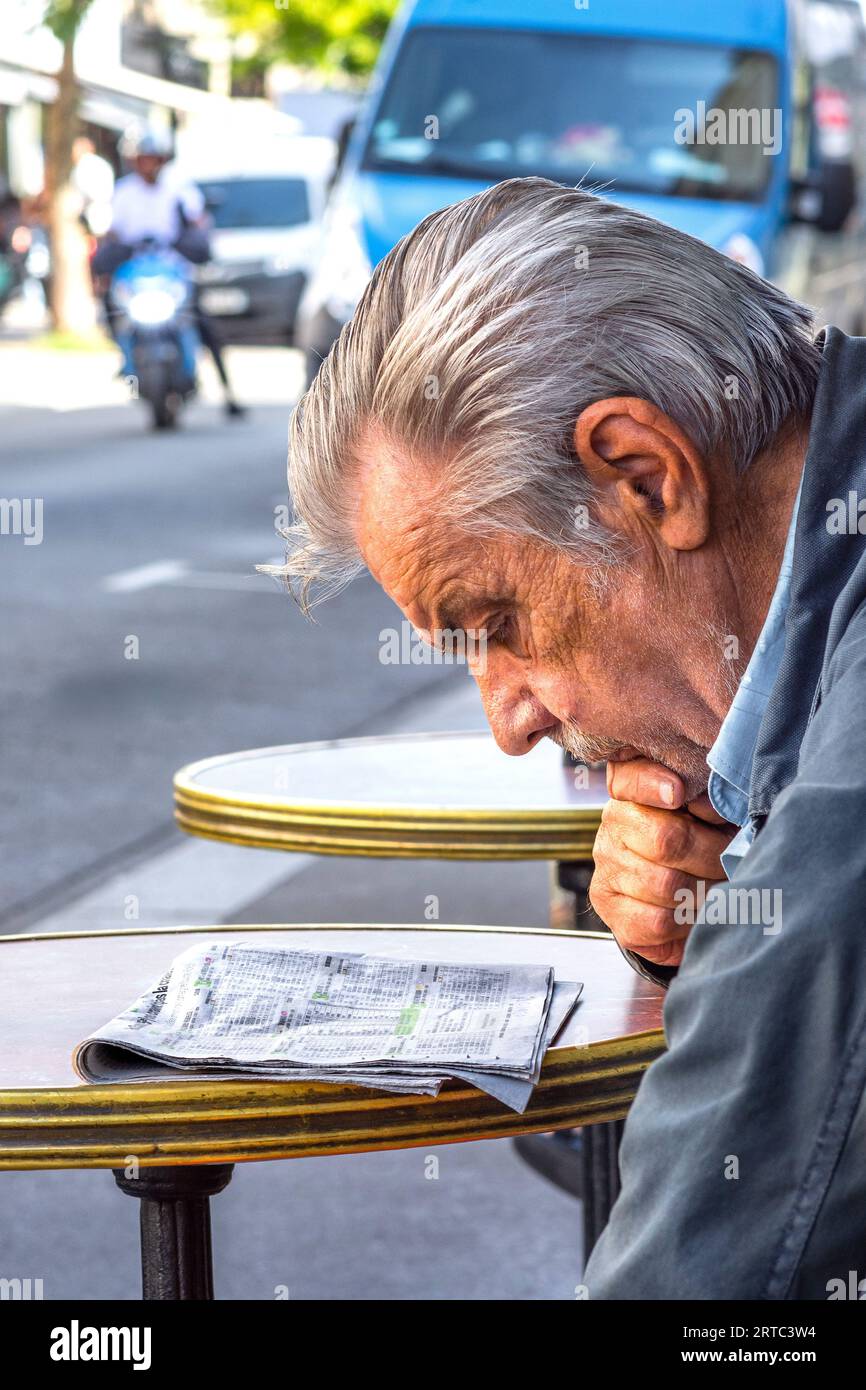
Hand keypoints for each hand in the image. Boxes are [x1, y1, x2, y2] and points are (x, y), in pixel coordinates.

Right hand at [589, 758, 738, 966]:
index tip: (678, 793)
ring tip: (719, 891)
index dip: (652, 785)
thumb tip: (717, 806)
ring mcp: (607, 868)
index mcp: (635, 796)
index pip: (632, 780)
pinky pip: (656, 921)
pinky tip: (694, 915)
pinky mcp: (608, 908)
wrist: (672, 899)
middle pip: (666, 839)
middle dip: (712, 857)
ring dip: (705, 894)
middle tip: (731, 865)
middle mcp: (613, 828)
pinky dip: (686, 923)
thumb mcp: (708, 817)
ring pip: (667, 885)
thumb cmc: (698, 848)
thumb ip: (712, 804)